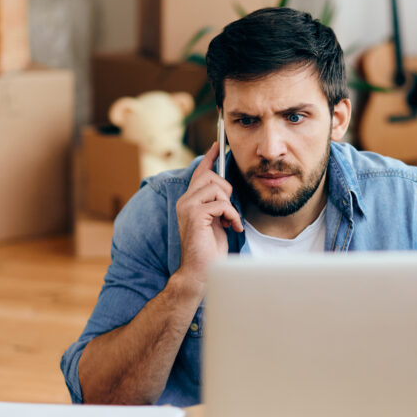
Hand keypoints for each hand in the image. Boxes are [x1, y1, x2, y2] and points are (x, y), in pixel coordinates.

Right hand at [174, 143, 243, 292]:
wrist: (200, 271)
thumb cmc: (209, 250)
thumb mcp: (215, 221)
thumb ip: (216, 204)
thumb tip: (225, 189)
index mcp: (189, 201)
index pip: (199, 173)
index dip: (210, 158)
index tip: (218, 145)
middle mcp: (185, 200)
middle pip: (210, 176)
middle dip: (226, 190)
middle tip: (229, 211)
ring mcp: (188, 206)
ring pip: (217, 188)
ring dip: (230, 206)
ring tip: (229, 222)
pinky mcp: (195, 214)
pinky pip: (221, 204)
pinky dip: (231, 216)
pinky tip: (231, 227)